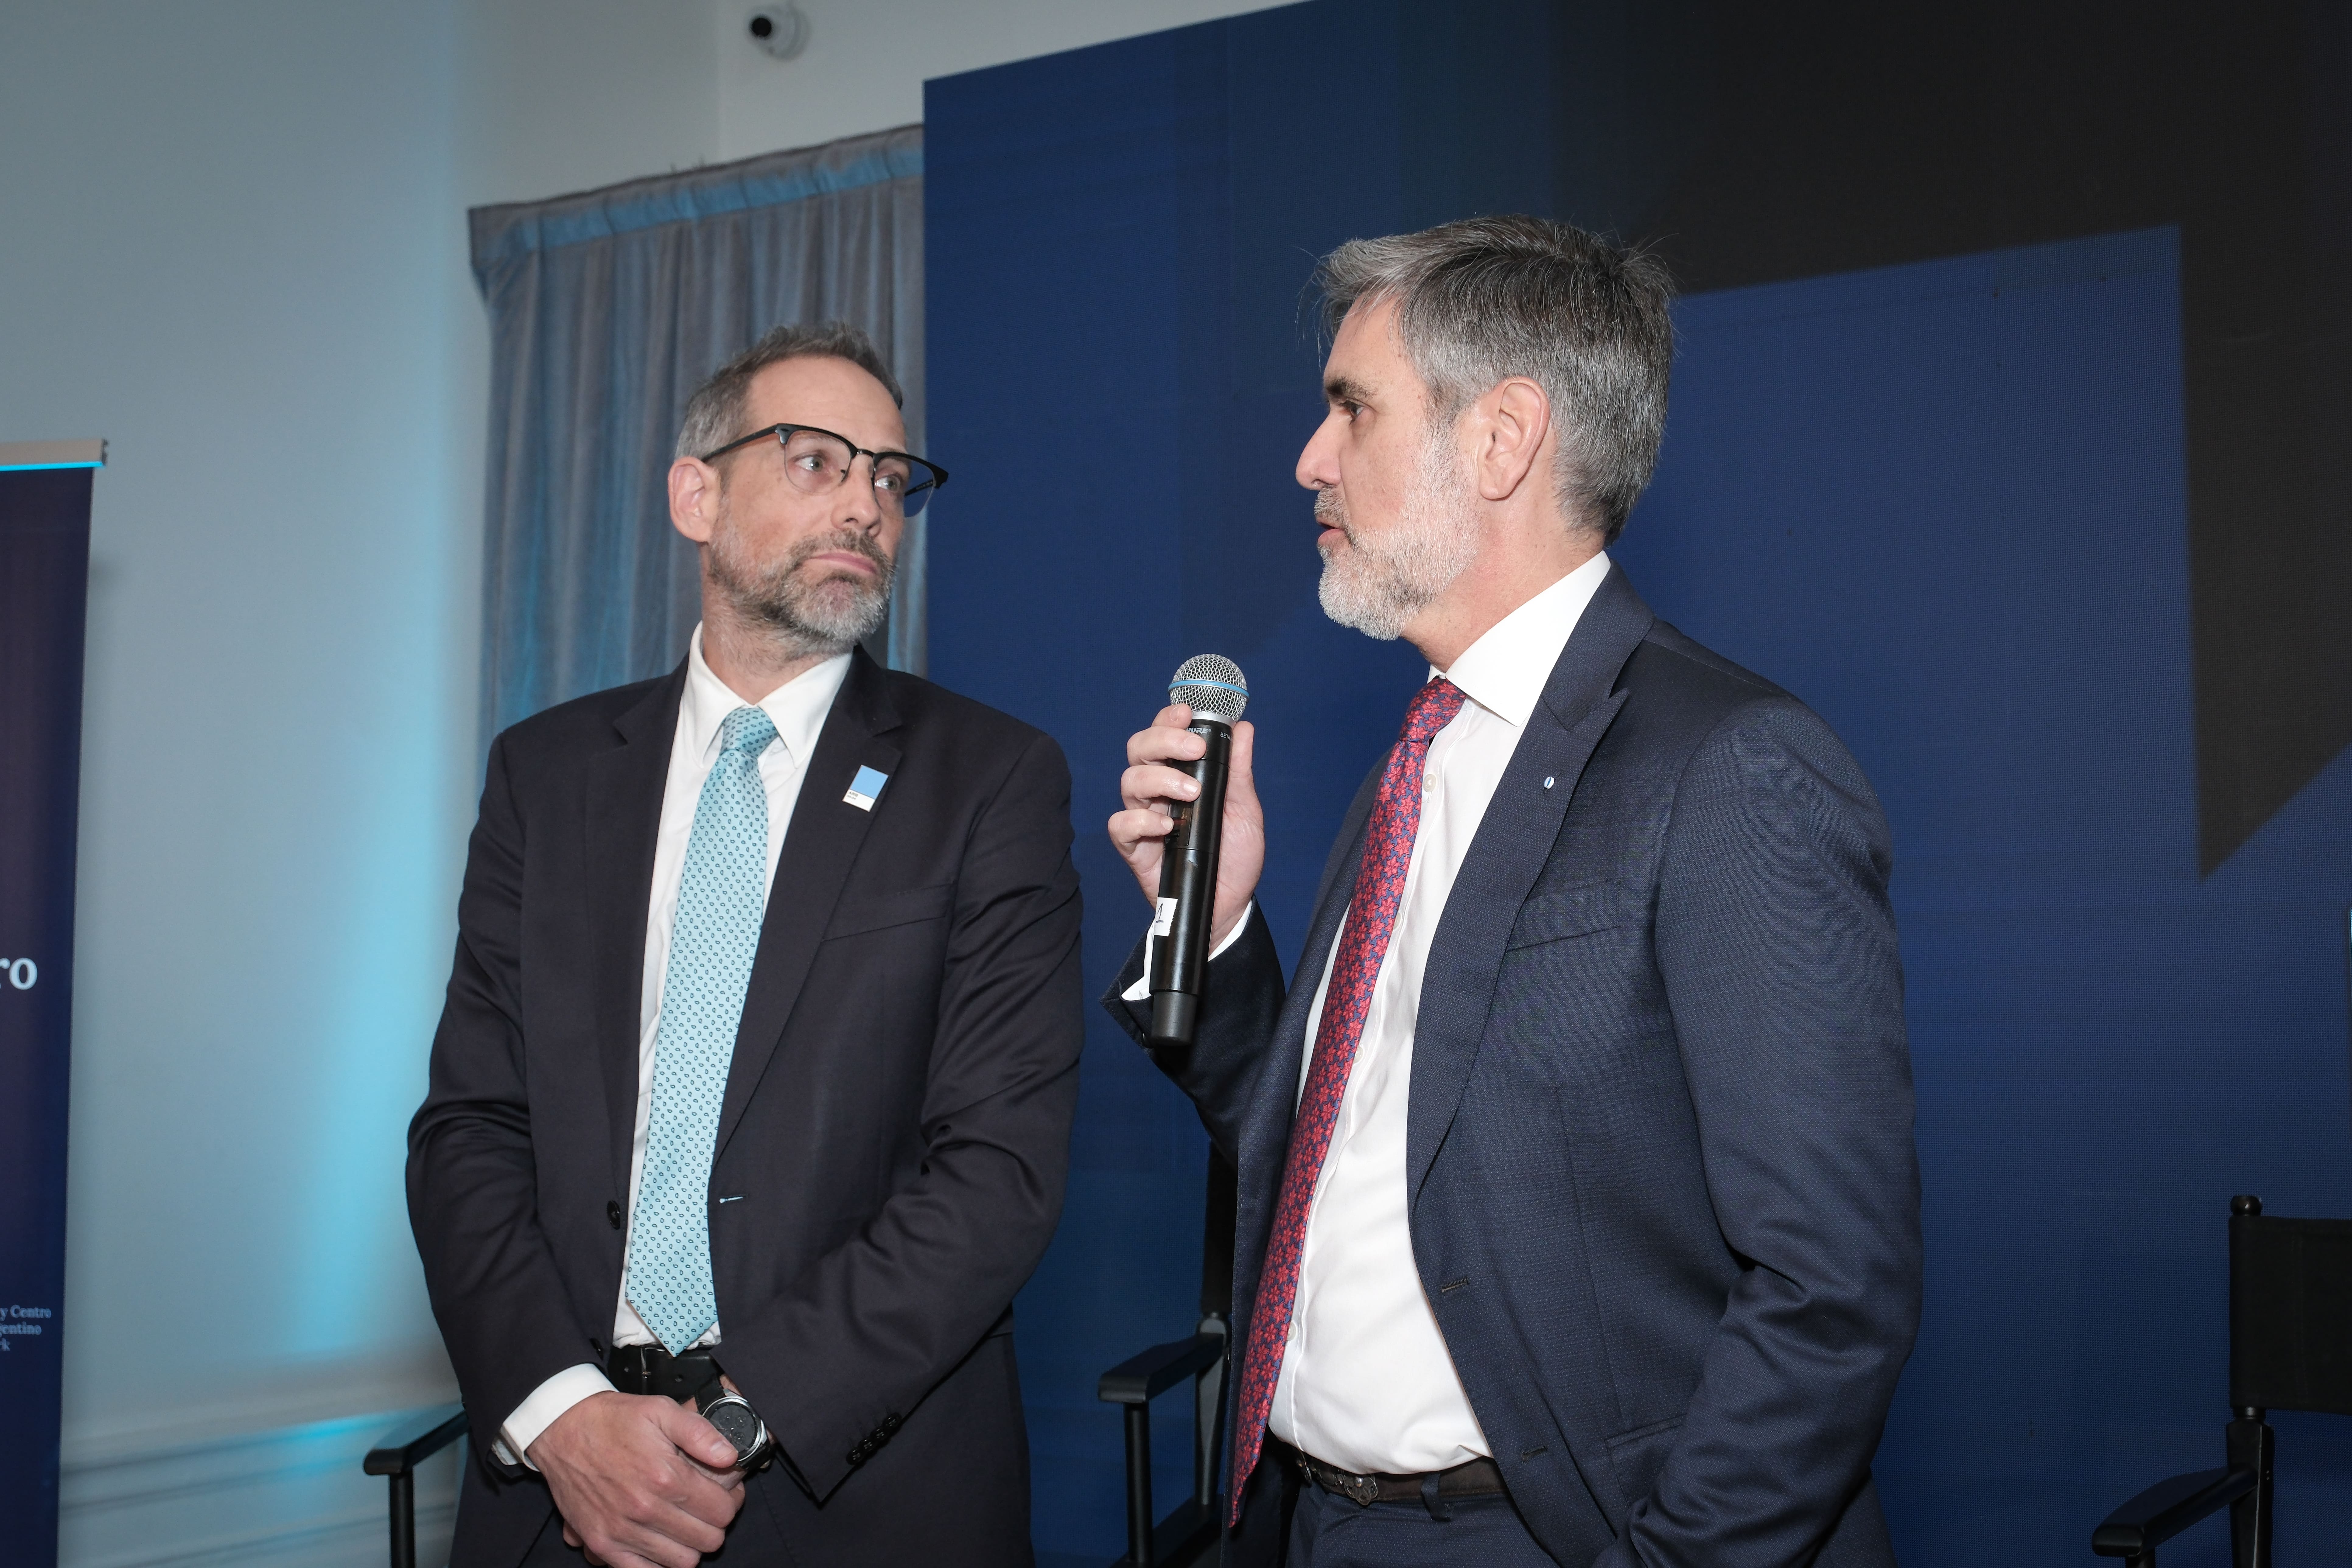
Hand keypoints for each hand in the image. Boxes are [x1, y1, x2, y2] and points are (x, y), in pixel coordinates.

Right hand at [532, 1391, 744, 1567]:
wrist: (563, 1431)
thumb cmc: (613, 1420)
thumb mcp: (661, 1410)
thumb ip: (700, 1433)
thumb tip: (729, 1456)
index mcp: (665, 1477)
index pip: (722, 1511)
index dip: (731, 1502)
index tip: (726, 1494)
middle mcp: (645, 1509)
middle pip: (708, 1540)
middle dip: (715, 1524)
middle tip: (708, 1509)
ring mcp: (622, 1531)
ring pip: (682, 1562)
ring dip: (690, 1545)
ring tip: (685, 1523)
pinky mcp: (602, 1544)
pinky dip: (658, 1563)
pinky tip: (661, 1541)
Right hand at [1111, 703, 1264, 949]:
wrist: (1230, 905)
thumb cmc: (1235, 856)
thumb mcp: (1245, 810)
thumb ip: (1238, 771)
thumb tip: (1242, 728)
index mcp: (1181, 775)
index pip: (1163, 736)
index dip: (1167, 720)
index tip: (1187, 713)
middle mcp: (1158, 792)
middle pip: (1139, 750)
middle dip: (1163, 741)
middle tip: (1194, 749)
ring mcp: (1144, 819)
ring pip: (1129, 781)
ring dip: (1159, 780)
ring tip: (1191, 794)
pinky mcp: (1135, 849)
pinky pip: (1121, 825)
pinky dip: (1140, 820)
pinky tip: (1166, 827)